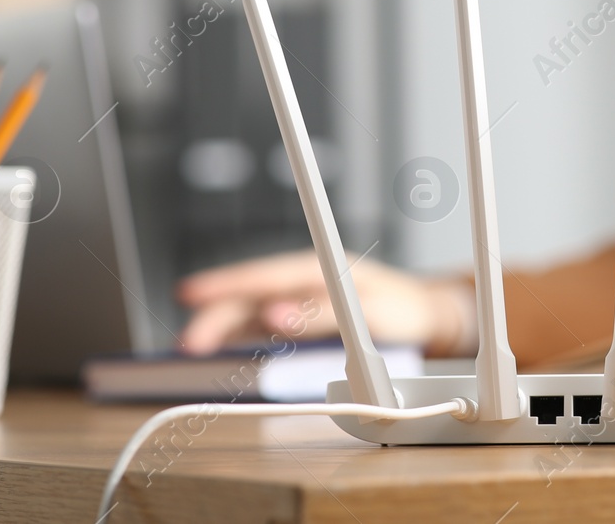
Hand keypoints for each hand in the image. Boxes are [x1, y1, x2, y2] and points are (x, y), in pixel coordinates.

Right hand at [175, 249, 471, 355]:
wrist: (428, 318)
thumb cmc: (404, 311)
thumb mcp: (369, 314)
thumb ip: (321, 314)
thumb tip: (275, 316)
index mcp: (323, 268)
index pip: (266, 274)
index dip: (226, 283)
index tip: (192, 292)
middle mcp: (307, 279)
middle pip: (250, 294)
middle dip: (214, 315)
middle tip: (186, 343)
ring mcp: (302, 297)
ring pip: (250, 308)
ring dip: (219, 326)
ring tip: (190, 347)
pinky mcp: (303, 316)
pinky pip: (261, 322)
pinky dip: (236, 333)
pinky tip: (215, 346)